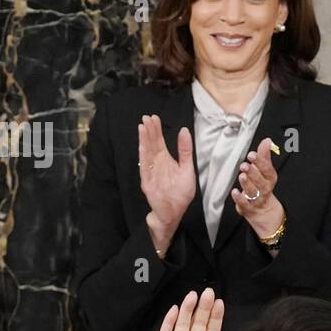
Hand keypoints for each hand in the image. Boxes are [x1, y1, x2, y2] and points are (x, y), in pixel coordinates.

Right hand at [138, 114, 196, 251]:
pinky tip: (142, 146)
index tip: (154, 117)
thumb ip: (185, 151)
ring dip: (144, 140)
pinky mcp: (148, 183)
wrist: (174, 213)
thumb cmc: (180, 193)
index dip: (156, 130)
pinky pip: (145, 168)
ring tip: (142, 127)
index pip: (159, 142)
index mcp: (165, 160)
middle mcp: (156, 164)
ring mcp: (150, 173)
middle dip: (149, 131)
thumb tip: (184, 130)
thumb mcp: (187, 169)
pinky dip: (144, 157)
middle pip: (151, 144)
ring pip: (146, 153)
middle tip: (147, 117)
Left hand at [231, 138, 284, 238]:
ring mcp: (256, 199)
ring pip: (253, 192)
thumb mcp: (265, 172)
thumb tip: (267, 141)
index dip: (261, 162)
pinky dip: (239, 198)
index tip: (252, 155)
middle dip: (253, 173)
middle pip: (261, 182)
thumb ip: (264, 156)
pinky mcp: (248, 208)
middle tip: (245, 165)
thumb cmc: (263, 187)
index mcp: (270, 179)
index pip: (268, 171)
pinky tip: (235, 191)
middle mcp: (264, 190)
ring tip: (242, 175)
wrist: (264, 211)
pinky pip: (244, 204)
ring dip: (247, 184)